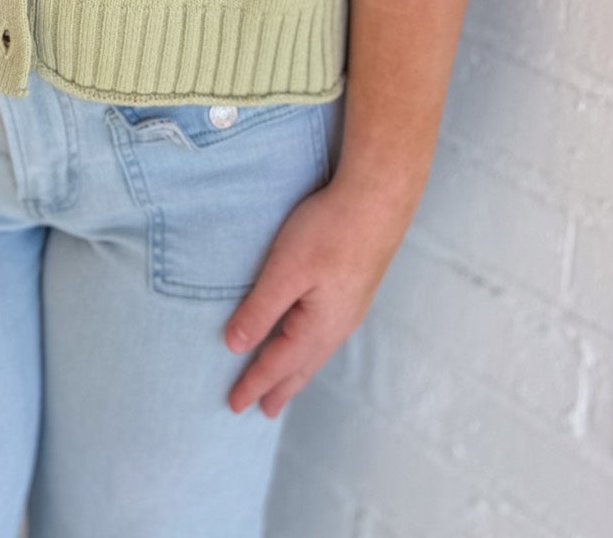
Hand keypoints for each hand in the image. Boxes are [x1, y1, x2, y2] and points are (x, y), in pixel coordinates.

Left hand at [222, 173, 415, 416]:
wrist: (378, 200)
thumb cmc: (328, 232)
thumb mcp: (285, 270)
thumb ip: (260, 310)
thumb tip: (235, 347)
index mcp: (318, 327)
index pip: (278, 364)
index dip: (254, 383)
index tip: (234, 405)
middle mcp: (337, 326)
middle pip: (302, 367)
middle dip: (280, 388)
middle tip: (263, 411)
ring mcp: (348, 309)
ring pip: (315, 351)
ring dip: (296, 370)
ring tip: (285, 385)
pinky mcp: (353, 290)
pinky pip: (324, 334)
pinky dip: (308, 349)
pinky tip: (308, 340)